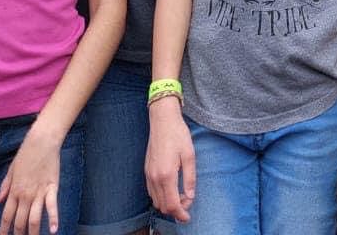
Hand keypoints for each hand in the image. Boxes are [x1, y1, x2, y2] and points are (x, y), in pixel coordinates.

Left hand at [0, 123, 61, 234]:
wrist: (41, 140)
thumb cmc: (26, 153)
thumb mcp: (11, 169)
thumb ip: (5, 186)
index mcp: (14, 191)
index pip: (6, 216)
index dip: (3, 229)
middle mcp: (25, 195)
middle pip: (19, 221)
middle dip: (18, 234)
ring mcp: (38, 193)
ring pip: (34, 219)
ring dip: (33, 232)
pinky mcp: (51, 188)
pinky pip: (52, 206)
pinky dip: (53, 219)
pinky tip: (53, 230)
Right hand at [145, 100, 195, 223]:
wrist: (163, 120)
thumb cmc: (178, 135)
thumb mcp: (190, 155)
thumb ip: (190, 178)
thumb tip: (190, 196)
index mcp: (167, 175)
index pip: (172, 204)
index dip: (181, 214)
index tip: (188, 217)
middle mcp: (155, 178)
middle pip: (163, 206)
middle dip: (176, 210)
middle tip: (187, 202)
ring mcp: (149, 174)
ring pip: (156, 201)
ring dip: (168, 204)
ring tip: (181, 196)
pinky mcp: (146, 170)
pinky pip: (151, 192)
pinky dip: (161, 197)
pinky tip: (171, 189)